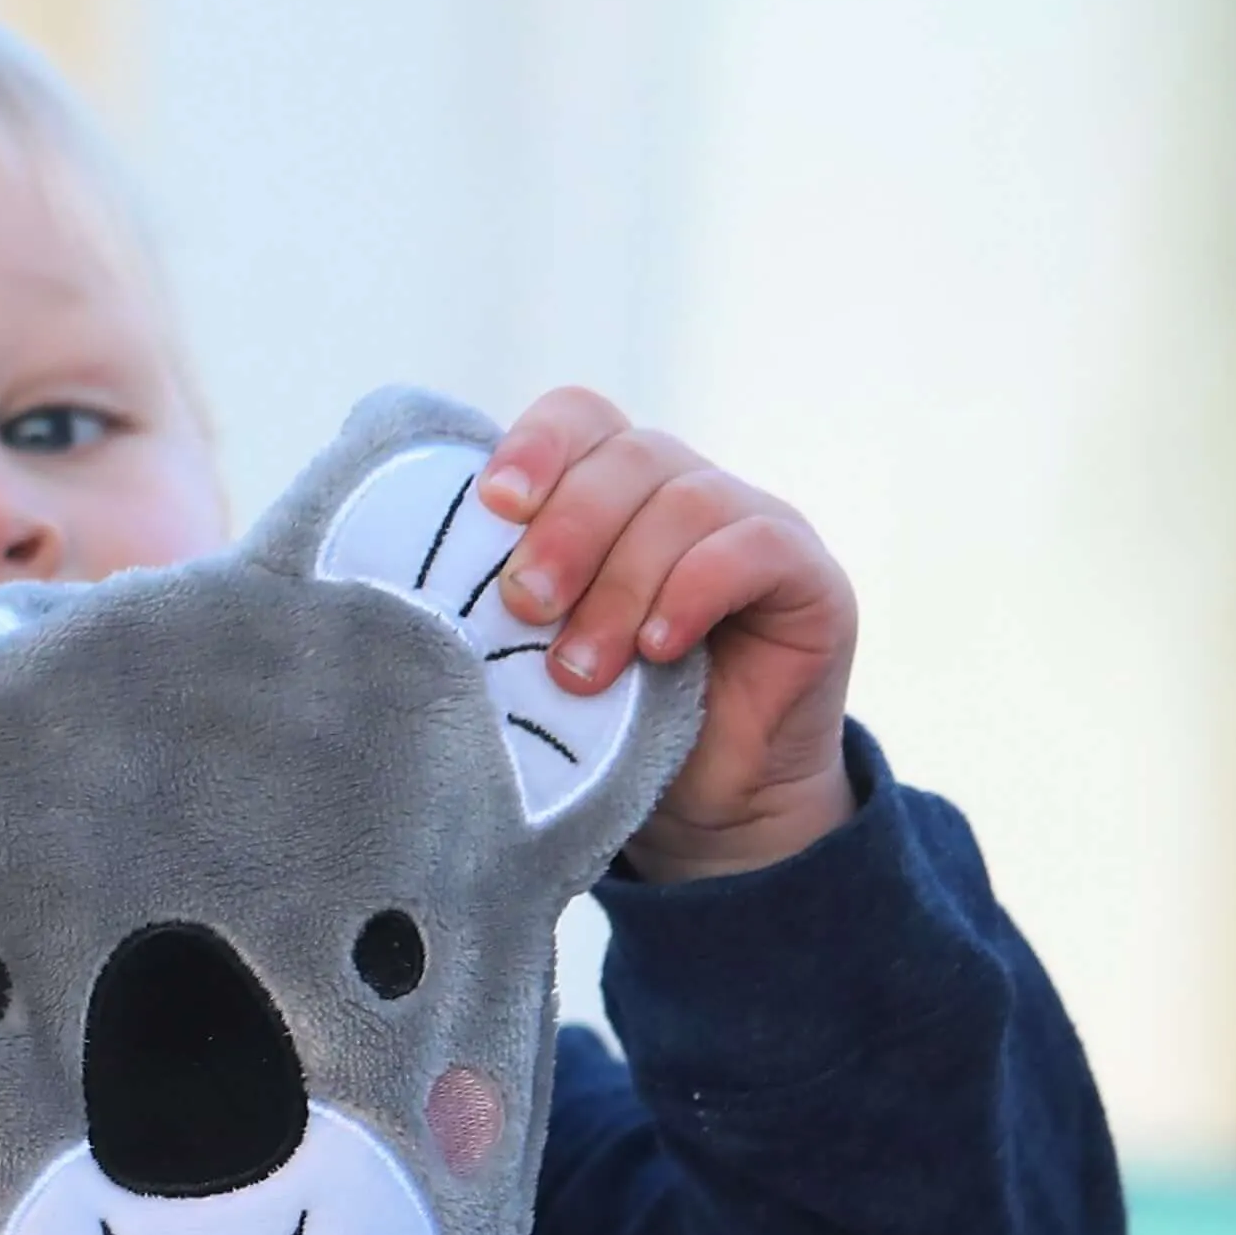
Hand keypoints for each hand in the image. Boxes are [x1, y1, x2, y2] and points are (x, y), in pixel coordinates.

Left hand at [476, 389, 859, 883]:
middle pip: (627, 457)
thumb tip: (427, 583)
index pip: (580, 418)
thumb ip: (508, 605)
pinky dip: (694, 592)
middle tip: (524, 608)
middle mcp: (685, 491)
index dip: (537, 446)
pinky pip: (753, 548)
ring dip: (621, 586)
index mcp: (613, 494)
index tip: (492, 506)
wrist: (705, 815)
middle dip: (567, 531)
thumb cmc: (607, 733)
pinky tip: (658, 649)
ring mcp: (752, 525)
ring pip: (684, 503)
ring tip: (581, 670)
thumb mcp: (539, 661)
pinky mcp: (808, 575)